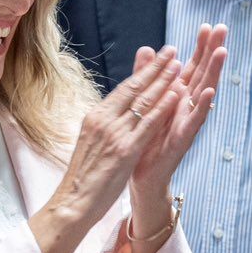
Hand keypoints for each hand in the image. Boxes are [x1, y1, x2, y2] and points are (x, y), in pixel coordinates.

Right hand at [49, 49, 184, 231]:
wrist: (73, 202)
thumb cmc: (83, 178)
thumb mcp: (91, 142)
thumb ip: (104, 125)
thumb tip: (114, 112)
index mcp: (95, 117)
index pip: (123, 89)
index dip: (142, 72)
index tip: (156, 58)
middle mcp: (104, 120)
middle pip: (134, 88)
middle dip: (154, 68)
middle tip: (171, 50)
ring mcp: (114, 134)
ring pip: (143, 101)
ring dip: (163, 81)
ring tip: (178, 64)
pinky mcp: (125, 150)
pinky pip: (148, 123)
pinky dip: (163, 106)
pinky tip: (176, 94)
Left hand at [129, 24, 225, 208]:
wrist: (141, 174)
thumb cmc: (146, 138)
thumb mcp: (145, 102)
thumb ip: (146, 75)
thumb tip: (147, 48)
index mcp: (177, 95)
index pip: (192, 66)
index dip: (200, 47)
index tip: (208, 25)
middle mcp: (186, 106)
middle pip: (202, 73)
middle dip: (212, 51)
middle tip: (222, 28)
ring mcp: (187, 121)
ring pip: (203, 92)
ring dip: (213, 72)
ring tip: (222, 52)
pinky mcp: (183, 138)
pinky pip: (194, 120)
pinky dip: (202, 106)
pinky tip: (210, 92)